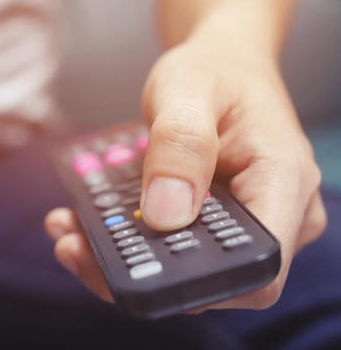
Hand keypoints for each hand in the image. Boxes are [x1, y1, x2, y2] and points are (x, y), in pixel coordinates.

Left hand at [45, 31, 326, 310]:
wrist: (219, 65)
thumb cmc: (213, 70)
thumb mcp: (188, 90)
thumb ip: (179, 145)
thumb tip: (166, 216)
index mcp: (281, 184)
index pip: (256, 272)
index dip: (194, 284)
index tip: (124, 263)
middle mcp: (274, 215)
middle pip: (211, 279)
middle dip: (137, 270)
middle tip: (71, 244)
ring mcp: (245, 224)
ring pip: (185, 267)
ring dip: (122, 258)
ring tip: (67, 232)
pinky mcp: (217, 224)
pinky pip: (174, 247)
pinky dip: (129, 241)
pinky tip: (85, 223)